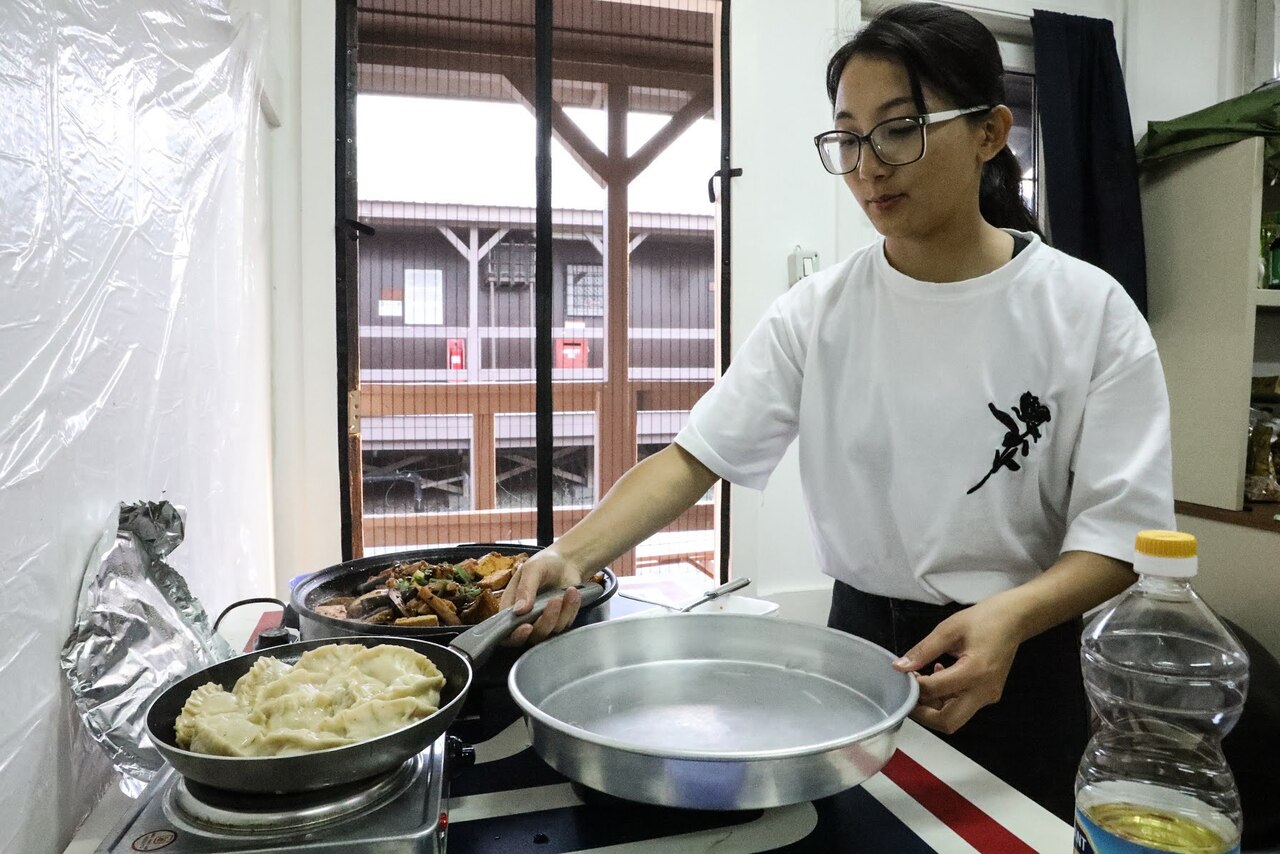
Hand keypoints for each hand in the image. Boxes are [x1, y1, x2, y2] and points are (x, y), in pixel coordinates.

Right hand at [498, 550, 585, 645]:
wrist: (567, 561)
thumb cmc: (544, 563)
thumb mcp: (532, 569)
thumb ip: (524, 589)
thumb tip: (518, 611)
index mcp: (511, 607)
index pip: (507, 632)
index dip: (515, 636)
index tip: (527, 626)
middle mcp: (525, 618)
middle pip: (533, 635)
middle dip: (546, 621)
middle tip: (555, 600)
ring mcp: (544, 622)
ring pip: (551, 631)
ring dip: (561, 613)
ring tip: (570, 591)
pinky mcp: (560, 621)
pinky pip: (565, 624)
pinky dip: (571, 609)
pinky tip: (574, 593)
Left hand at [891, 598, 1023, 733]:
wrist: (1014, 620)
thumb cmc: (982, 619)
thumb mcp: (948, 629)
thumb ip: (923, 651)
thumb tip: (899, 667)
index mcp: (974, 672)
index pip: (936, 690)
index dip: (915, 687)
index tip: (904, 676)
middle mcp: (984, 692)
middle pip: (948, 722)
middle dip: (923, 714)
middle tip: (908, 695)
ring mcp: (988, 697)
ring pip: (955, 718)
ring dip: (933, 708)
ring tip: (921, 683)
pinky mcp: (989, 696)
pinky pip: (963, 707)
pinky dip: (946, 700)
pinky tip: (939, 678)